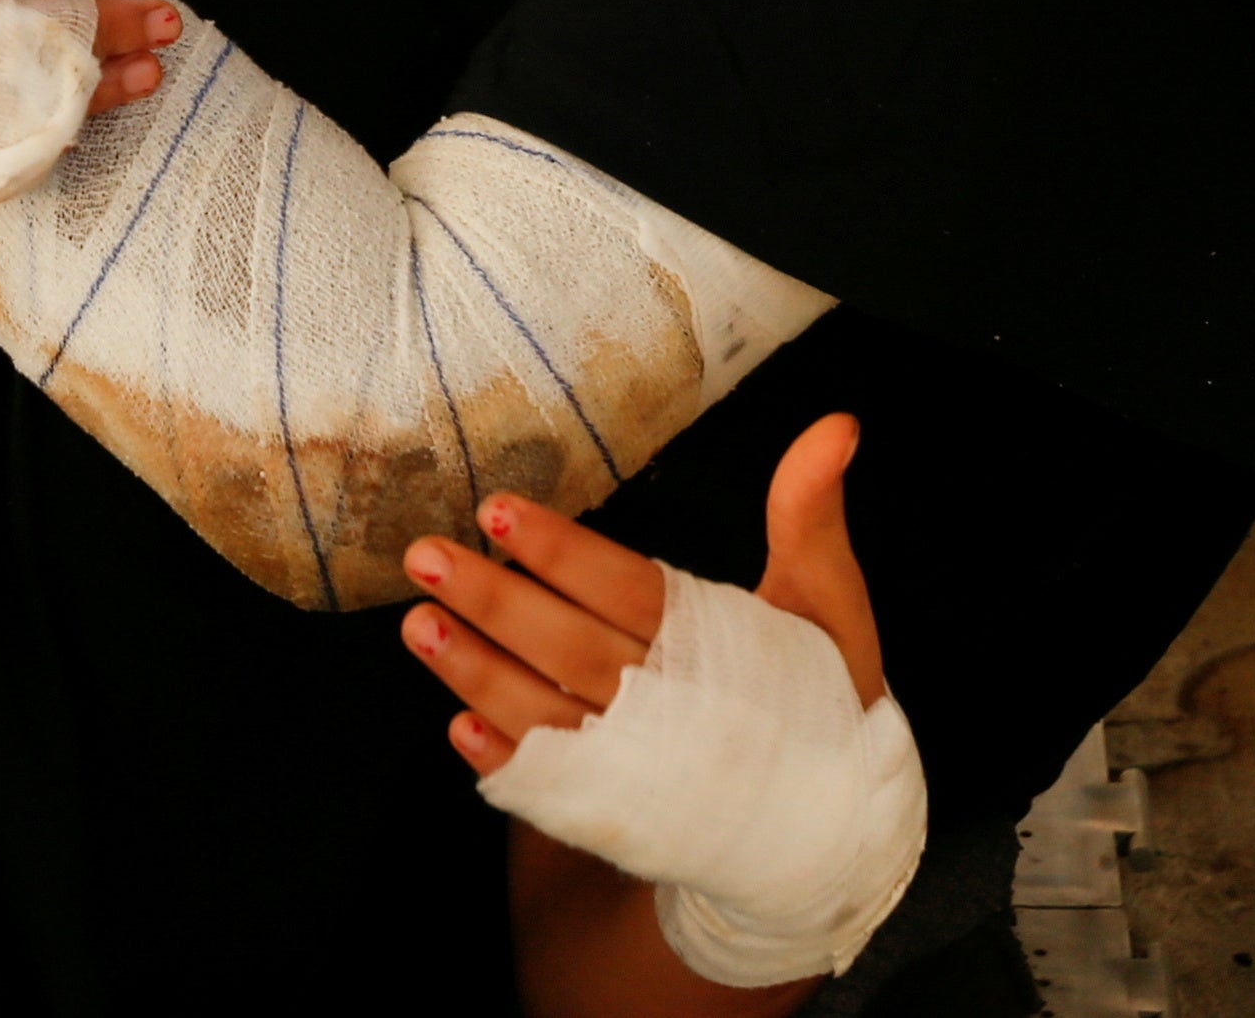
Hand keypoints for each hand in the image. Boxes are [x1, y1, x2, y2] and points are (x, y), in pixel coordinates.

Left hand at [402, 413, 883, 771]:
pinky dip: (506, 759)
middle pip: (570, 650)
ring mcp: (641, 770)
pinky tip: (458, 728)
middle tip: (423, 556)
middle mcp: (673, 711)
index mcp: (722, 650)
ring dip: (476, 674)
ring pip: (546, 717)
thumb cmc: (825, 692)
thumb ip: (810, 515)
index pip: (628, 591)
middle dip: (494, 603)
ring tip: (417, 627)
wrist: (837, 826)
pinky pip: (553, 788)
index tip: (496, 510)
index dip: (563, 553)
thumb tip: (835, 427)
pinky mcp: (620, 812)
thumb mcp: (830, 602)